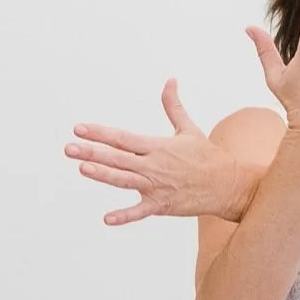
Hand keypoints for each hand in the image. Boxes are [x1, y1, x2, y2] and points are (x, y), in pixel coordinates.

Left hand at [66, 80, 257, 226]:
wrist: (230, 185)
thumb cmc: (209, 157)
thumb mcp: (189, 129)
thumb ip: (173, 106)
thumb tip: (170, 80)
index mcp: (158, 146)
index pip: (123, 137)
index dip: (100, 133)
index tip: (78, 129)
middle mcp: (155, 166)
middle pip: (119, 158)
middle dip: (93, 152)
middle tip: (69, 148)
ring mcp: (158, 186)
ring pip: (125, 180)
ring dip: (104, 175)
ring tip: (83, 169)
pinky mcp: (163, 205)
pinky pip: (141, 212)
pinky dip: (125, 216)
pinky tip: (107, 219)